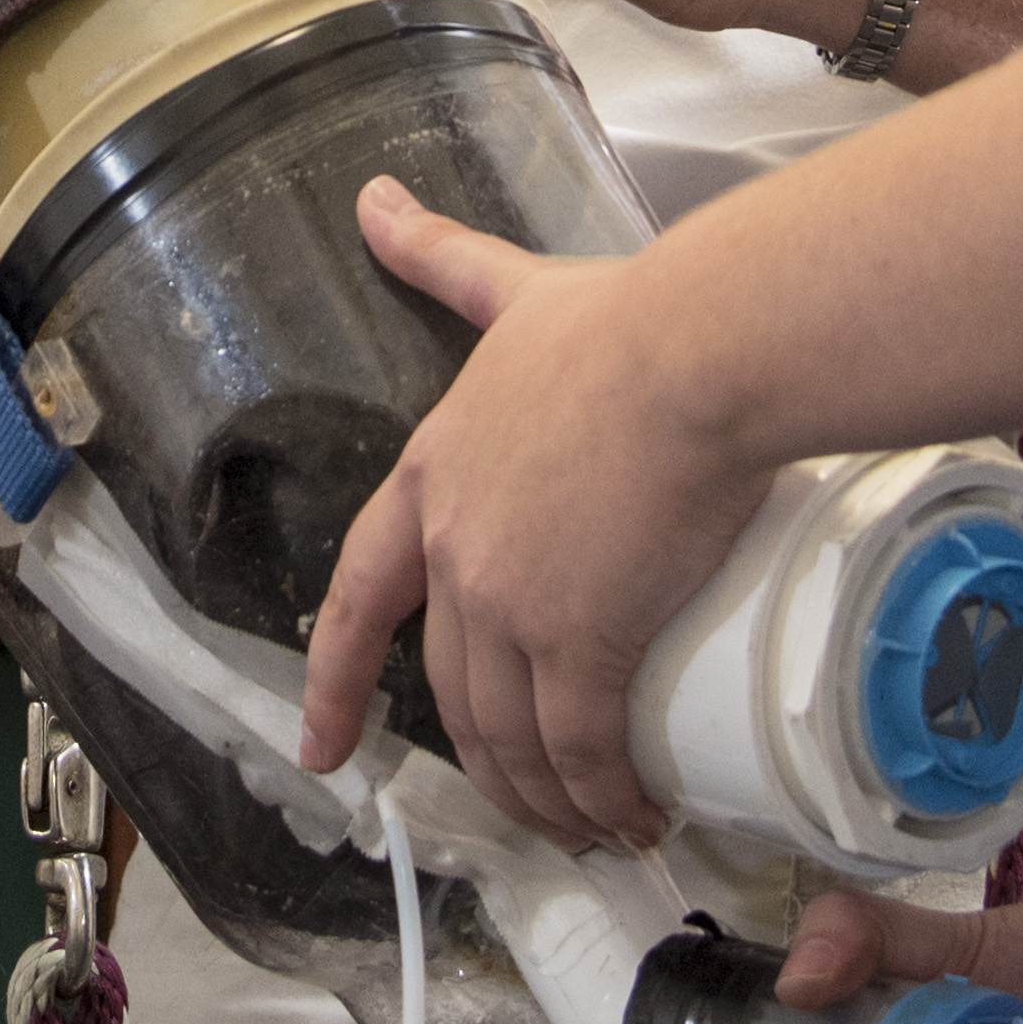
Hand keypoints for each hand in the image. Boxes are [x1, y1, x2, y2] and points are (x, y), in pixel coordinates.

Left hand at [294, 177, 766, 846]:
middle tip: (530, 808)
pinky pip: (582, 749)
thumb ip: (443, 257)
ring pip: (510, 736)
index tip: (320, 746)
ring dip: (547, 798)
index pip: (357, 598)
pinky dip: (603, 796)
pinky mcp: (585, 638)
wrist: (702, 352)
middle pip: (450, 691)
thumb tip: (376, 198)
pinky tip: (633, 815)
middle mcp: (454, 551)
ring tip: (595, 825)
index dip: (334, 678)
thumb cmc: (629, 322)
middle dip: (486, 765)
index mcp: (430, 480)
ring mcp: (511, 602)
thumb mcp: (512, 292)